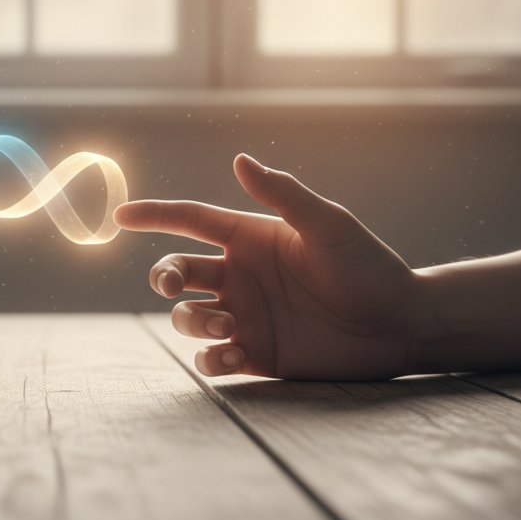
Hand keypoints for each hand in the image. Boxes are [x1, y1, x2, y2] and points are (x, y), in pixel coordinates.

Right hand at [114, 154, 416, 380]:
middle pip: (176, 271)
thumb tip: (239, 160)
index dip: (153, 215)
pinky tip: (231, 357)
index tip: (119, 216)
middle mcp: (240, 275)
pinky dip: (210, 360)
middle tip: (174, 284)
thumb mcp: (328, 225)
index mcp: (249, 238)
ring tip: (228, 326)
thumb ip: (283, 195)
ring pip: (187, 316)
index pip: (189, 220)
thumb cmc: (368, 267)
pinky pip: (212, 358)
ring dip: (192, 320)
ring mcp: (245, 316)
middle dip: (163, 275)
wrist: (400, 326)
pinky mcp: (256, 354)